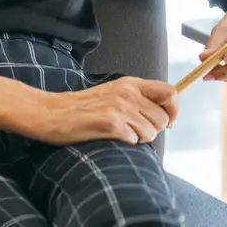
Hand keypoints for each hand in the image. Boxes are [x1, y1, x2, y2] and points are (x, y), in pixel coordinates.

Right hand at [29, 77, 178, 145]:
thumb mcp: (113, 93)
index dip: (174, 110)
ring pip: (151, 132)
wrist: (51, 113)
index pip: (170, 92)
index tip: (169, 121)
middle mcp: (128, 93)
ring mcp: (120, 107)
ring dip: (140, 138)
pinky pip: (134, 140)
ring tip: (121, 133)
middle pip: (163, 118)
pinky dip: (126, 142)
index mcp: (131, 83)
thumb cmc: (82, 108)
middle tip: (135, 131)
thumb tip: (164, 114)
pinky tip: (111, 137)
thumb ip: (137, 98)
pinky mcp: (111, 123)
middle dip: (153, 130)